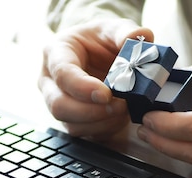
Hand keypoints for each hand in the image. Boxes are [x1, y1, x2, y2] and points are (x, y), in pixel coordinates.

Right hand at [38, 19, 152, 139]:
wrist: (99, 55)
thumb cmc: (100, 41)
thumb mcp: (113, 28)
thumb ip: (126, 32)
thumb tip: (141, 37)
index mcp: (55, 53)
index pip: (62, 74)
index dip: (83, 87)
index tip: (107, 94)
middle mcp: (50, 82)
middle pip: (59, 105)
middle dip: (91, 111)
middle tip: (120, 105)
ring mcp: (58, 103)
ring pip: (71, 124)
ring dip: (101, 122)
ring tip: (123, 110)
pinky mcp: (71, 120)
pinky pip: (84, 134)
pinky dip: (104, 129)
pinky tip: (119, 118)